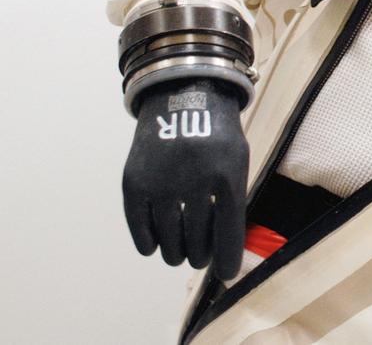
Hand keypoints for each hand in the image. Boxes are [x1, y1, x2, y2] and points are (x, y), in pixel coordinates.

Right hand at [122, 78, 248, 277]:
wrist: (182, 97)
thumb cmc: (216, 138)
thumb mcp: (237, 161)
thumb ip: (232, 203)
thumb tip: (224, 253)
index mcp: (227, 177)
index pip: (228, 235)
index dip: (227, 261)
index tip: (225, 274)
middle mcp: (193, 181)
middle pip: (197, 244)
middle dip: (200, 256)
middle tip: (200, 255)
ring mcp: (161, 182)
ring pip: (169, 244)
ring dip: (177, 254)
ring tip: (182, 252)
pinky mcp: (134, 183)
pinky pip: (141, 231)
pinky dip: (150, 244)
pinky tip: (157, 244)